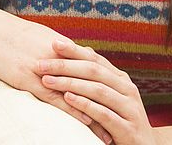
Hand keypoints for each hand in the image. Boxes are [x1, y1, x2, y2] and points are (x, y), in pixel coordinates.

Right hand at [0, 0, 105, 132]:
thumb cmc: (4, 30)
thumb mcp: (33, 35)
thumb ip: (51, 47)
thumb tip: (62, 56)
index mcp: (59, 43)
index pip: (90, 66)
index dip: (105, 85)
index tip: (117, 100)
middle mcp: (57, 54)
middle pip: (89, 81)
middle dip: (106, 102)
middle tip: (121, 120)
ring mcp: (44, 66)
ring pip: (77, 93)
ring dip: (94, 114)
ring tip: (109, 134)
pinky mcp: (29, 78)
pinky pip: (56, 98)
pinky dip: (73, 111)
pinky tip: (86, 122)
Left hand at [38, 40, 162, 144]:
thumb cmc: (121, 121)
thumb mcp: (111, 97)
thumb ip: (99, 78)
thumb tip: (84, 50)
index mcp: (121, 79)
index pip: (95, 59)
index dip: (74, 50)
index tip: (53, 43)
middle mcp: (127, 89)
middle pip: (94, 71)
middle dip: (65, 66)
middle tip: (42, 64)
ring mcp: (129, 107)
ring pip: (97, 89)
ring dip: (70, 83)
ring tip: (48, 81)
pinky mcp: (127, 128)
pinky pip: (103, 113)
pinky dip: (84, 104)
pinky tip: (68, 99)